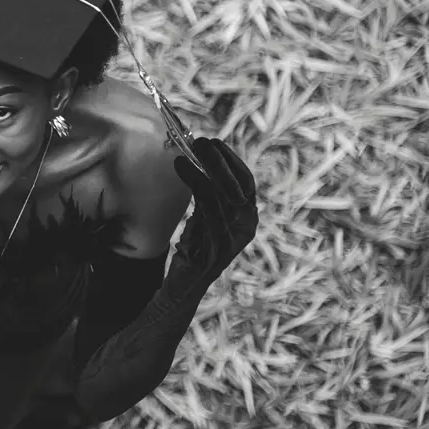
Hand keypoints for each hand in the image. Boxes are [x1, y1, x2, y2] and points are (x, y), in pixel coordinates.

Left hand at [170, 136, 257, 285]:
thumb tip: (201, 156)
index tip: (216, 143)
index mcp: (247, 220)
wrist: (184, 286)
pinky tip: (181, 168)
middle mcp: (244, 230)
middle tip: (201, 142)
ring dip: (203, 169)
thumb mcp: (207, 216)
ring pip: (220, 195)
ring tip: (186, 153)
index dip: (232, 161)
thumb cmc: (195, 247)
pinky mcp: (212, 250)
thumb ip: (210, 192)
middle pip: (237, 187)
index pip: (247, 184)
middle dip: (219, 161)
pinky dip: (193, 183)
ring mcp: (229, 241)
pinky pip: (204, 209)